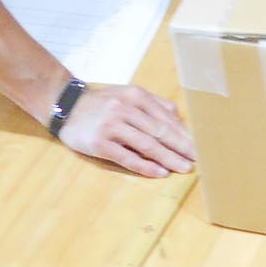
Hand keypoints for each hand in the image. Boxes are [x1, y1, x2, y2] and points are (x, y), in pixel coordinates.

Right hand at [57, 82, 196, 176]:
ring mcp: (111, 126)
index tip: (201, 145)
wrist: (64, 105)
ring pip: (146, 144)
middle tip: (199, 159)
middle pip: (160, 131)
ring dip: (168, 158)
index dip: (185, 133)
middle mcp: (125, 109)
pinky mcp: (100, 143)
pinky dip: (145, 165)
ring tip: (184, 167)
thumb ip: (153, 104)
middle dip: (182, 147)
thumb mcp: (127, 94)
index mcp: (135, 96)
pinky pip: (126, 157)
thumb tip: (179, 118)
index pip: (166, 117)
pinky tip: (160, 172)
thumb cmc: (101, 102)